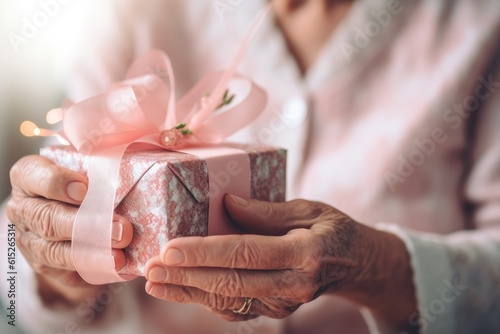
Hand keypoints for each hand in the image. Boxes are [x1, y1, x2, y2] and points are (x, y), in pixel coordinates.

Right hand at [6, 155, 132, 304]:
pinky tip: (116, 265)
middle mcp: (24, 208)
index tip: (85, 189)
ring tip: (121, 254)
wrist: (71, 215)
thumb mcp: (89, 163)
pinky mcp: (45, 265)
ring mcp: (30, 239)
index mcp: (29, 176)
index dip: (57, 182)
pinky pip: (66, 271)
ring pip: (54, 250)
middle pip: (48, 218)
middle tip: (123, 229)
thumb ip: (101, 154)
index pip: (33, 175)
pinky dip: (92, 268)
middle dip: (87, 225)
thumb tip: (140, 139)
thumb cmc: (85, 180)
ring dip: (91, 252)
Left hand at [144, 194, 416, 329]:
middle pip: (230, 283)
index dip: (205, 252)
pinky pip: (235, 308)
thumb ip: (268, 211)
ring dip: (187, 292)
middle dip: (185, 276)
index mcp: (305, 252)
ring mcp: (285, 303)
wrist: (355, 264)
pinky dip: (204, 299)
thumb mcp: (310, 209)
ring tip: (154, 281)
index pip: (246, 253)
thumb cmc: (332, 229)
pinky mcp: (277, 311)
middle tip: (149, 268)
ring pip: (228, 301)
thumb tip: (227, 204)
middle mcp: (294, 284)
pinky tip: (180, 289)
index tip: (169, 249)